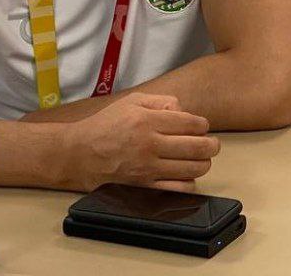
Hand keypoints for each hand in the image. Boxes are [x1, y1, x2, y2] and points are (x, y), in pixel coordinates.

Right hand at [63, 92, 220, 191]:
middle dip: (212, 145)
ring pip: (193, 169)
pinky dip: (189, 182)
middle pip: (198, 147)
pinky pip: (177, 188)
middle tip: (212, 144)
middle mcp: (150, 145)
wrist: (78, 154)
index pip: (191, 124)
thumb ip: (161, 101)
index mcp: (148, 121)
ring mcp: (148, 168)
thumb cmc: (105, 125)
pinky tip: (186, 175)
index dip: (203, 125)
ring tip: (201, 158)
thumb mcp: (132, 101)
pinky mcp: (144, 186)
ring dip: (204, 163)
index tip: (202, 126)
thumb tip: (183, 110)